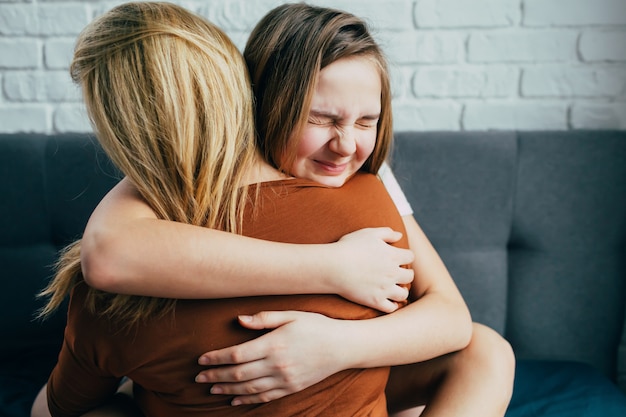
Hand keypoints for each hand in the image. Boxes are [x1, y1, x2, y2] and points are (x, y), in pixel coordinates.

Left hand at [196, 311, 346, 404]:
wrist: (343, 346)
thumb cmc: (317, 326)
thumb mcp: (291, 315)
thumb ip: (264, 318)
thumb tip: (239, 320)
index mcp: (274, 344)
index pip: (237, 354)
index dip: (217, 358)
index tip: (202, 360)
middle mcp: (277, 365)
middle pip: (239, 373)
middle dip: (216, 376)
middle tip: (199, 378)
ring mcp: (285, 379)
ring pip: (249, 388)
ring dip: (227, 389)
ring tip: (211, 389)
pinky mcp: (291, 388)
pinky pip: (265, 397)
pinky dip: (247, 400)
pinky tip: (235, 399)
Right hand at [331, 227, 413, 312]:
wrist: (333, 267)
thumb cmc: (349, 247)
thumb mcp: (368, 233)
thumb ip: (386, 233)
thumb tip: (399, 236)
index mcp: (393, 256)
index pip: (410, 256)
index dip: (405, 256)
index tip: (397, 257)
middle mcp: (392, 273)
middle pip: (410, 276)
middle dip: (405, 274)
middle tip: (396, 273)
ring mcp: (385, 289)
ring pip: (403, 294)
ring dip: (401, 291)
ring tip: (393, 288)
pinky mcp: (375, 301)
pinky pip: (391, 308)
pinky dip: (392, 305)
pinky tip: (387, 301)